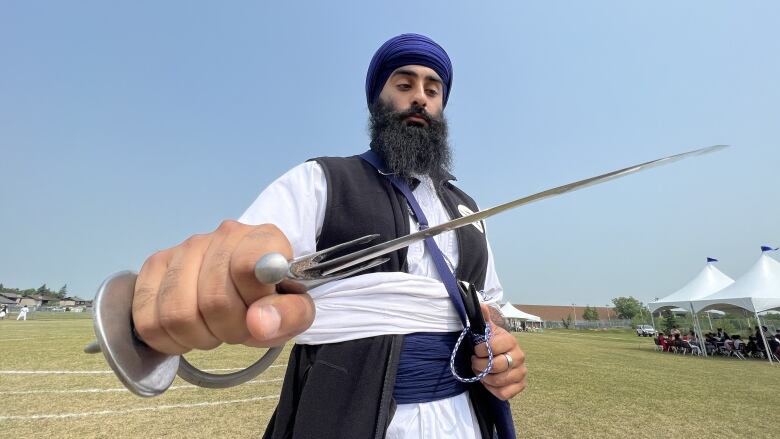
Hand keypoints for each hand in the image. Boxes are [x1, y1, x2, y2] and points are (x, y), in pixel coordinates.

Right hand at [131, 221, 315, 354]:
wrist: (247, 283)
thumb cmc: (273, 297)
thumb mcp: (297, 310)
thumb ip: (288, 315)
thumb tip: (258, 323)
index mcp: (264, 239)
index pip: (248, 265)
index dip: (254, 301)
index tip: (261, 309)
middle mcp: (222, 236)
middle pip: (213, 301)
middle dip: (230, 330)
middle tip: (240, 327)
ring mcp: (185, 249)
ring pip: (176, 313)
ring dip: (199, 336)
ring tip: (215, 328)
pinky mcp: (154, 266)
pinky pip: (147, 320)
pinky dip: (168, 339)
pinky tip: (189, 331)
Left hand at [471, 303, 526, 399]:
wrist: (502, 355)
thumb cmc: (492, 342)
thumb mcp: (487, 329)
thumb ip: (484, 318)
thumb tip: (481, 305)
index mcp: (511, 341)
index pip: (494, 347)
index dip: (481, 350)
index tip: (476, 349)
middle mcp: (519, 356)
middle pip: (496, 366)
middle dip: (480, 365)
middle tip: (474, 363)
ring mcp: (521, 372)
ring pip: (499, 381)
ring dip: (485, 378)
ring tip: (481, 372)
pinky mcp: (520, 385)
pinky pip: (505, 393)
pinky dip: (493, 390)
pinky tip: (489, 382)